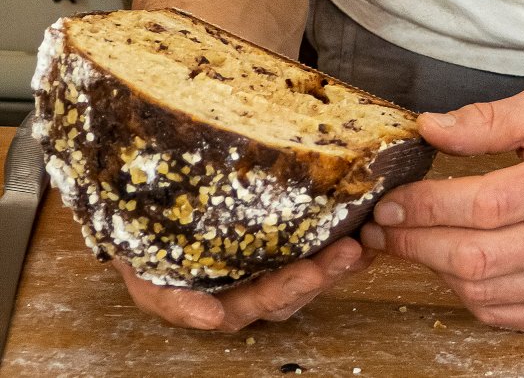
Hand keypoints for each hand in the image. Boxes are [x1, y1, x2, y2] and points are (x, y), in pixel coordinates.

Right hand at [114, 237, 374, 330]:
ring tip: (362, 241)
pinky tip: (368, 235)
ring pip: (311, 274)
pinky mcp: (285, 245)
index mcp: (224, 300)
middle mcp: (253, 291)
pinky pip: (320, 252)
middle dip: (324, 273)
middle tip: (347, 252)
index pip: (262, 302)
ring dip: (338, 262)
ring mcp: (270, 269)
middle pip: (296, 290)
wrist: (143, 216)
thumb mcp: (148, 280)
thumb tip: (210, 318)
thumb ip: (173, 301)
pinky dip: (346, 247)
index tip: (309, 273)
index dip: (286, 290)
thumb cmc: (145, 250)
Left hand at [360, 84, 523, 333]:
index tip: (389, 202)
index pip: (484, 204)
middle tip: (381, 229)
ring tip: (413, 243)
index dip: (425, 207)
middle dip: (415, 244)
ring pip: (481, 291)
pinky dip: (466, 292)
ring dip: (434, 269)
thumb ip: (487, 119)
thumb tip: (430, 129)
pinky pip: (501, 313)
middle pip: (475, 257)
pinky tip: (454, 264)